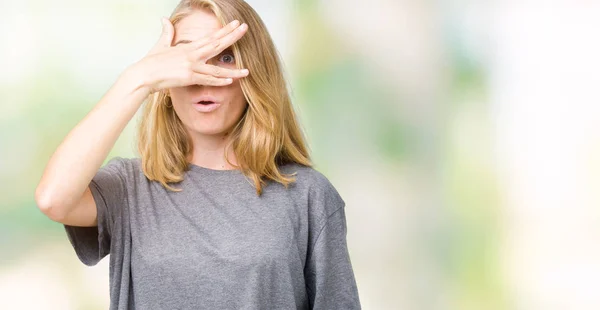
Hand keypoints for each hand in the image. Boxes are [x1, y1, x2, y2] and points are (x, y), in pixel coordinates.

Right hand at [131, 17, 248, 94]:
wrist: (143, 75)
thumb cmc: (151, 62)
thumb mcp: (160, 44)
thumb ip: (166, 32)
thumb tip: (163, 19)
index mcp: (188, 47)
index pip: (210, 37)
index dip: (224, 30)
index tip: (236, 24)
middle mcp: (192, 55)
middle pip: (216, 45)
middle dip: (232, 37)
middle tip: (245, 28)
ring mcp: (191, 66)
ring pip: (216, 68)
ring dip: (232, 71)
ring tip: (247, 71)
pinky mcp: (188, 78)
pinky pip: (207, 80)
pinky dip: (219, 81)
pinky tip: (230, 81)